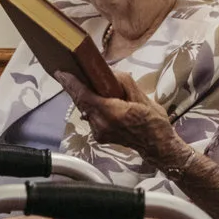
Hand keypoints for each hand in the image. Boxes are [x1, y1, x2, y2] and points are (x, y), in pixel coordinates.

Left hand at [57, 71, 180, 163]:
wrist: (157, 146)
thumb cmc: (153, 121)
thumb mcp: (142, 97)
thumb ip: (124, 84)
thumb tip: (110, 73)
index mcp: (112, 113)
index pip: (84, 96)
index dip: (71, 84)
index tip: (61, 73)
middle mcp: (101, 124)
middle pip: (81, 102)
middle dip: (75, 88)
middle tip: (68, 74)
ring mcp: (99, 132)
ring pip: (86, 110)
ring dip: (85, 98)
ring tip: (88, 86)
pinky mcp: (99, 136)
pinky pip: (91, 117)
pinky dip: (93, 107)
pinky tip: (101, 102)